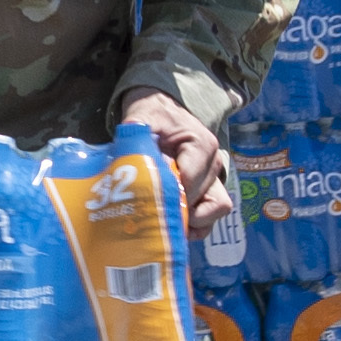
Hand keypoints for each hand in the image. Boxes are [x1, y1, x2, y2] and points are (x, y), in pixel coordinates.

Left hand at [118, 91, 232, 244]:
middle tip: (152, 214)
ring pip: (214, 212)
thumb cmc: (154, 117)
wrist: (163, 114)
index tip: (150, 201)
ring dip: (192, 223)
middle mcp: (213, 164)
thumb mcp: (143, 119)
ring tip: (166, 223)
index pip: (192, 181)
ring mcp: (213, 179)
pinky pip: (210, 217)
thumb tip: (126, 150)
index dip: (173, 197)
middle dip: (179, 211)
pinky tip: (173, 226)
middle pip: (205, 201)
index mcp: (201, 145)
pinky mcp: (209, 192)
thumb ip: (136, 132)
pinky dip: (195, 227)